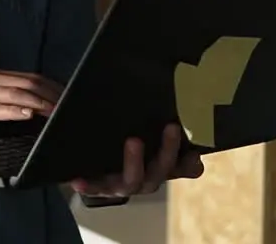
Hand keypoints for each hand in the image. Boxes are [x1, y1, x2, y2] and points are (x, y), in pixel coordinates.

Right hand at [0, 69, 62, 130]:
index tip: (68, 94)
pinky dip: (14, 111)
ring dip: (39, 103)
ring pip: (15, 94)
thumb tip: (26, 104)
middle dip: (51, 94)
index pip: (29, 77)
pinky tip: (27, 114)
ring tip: (56, 110)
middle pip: (27, 83)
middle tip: (69, 104)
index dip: (51, 85)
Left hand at [69, 123, 204, 197]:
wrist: (90, 149)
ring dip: (135, 163)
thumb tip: (175, 87)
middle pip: (161, 172)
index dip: (191, 163)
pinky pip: (95, 188)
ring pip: (134, 182)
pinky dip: (89, 185)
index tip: (196, 151)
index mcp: (160, 164)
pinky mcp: (99, 187)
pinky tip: (79, 180)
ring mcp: (122, 184)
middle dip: (168, 151)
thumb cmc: (122, 133)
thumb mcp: (142, 122)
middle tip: (171, 127)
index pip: (185, 168)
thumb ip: (156, 114)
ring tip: (133, 141)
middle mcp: (145, 177)